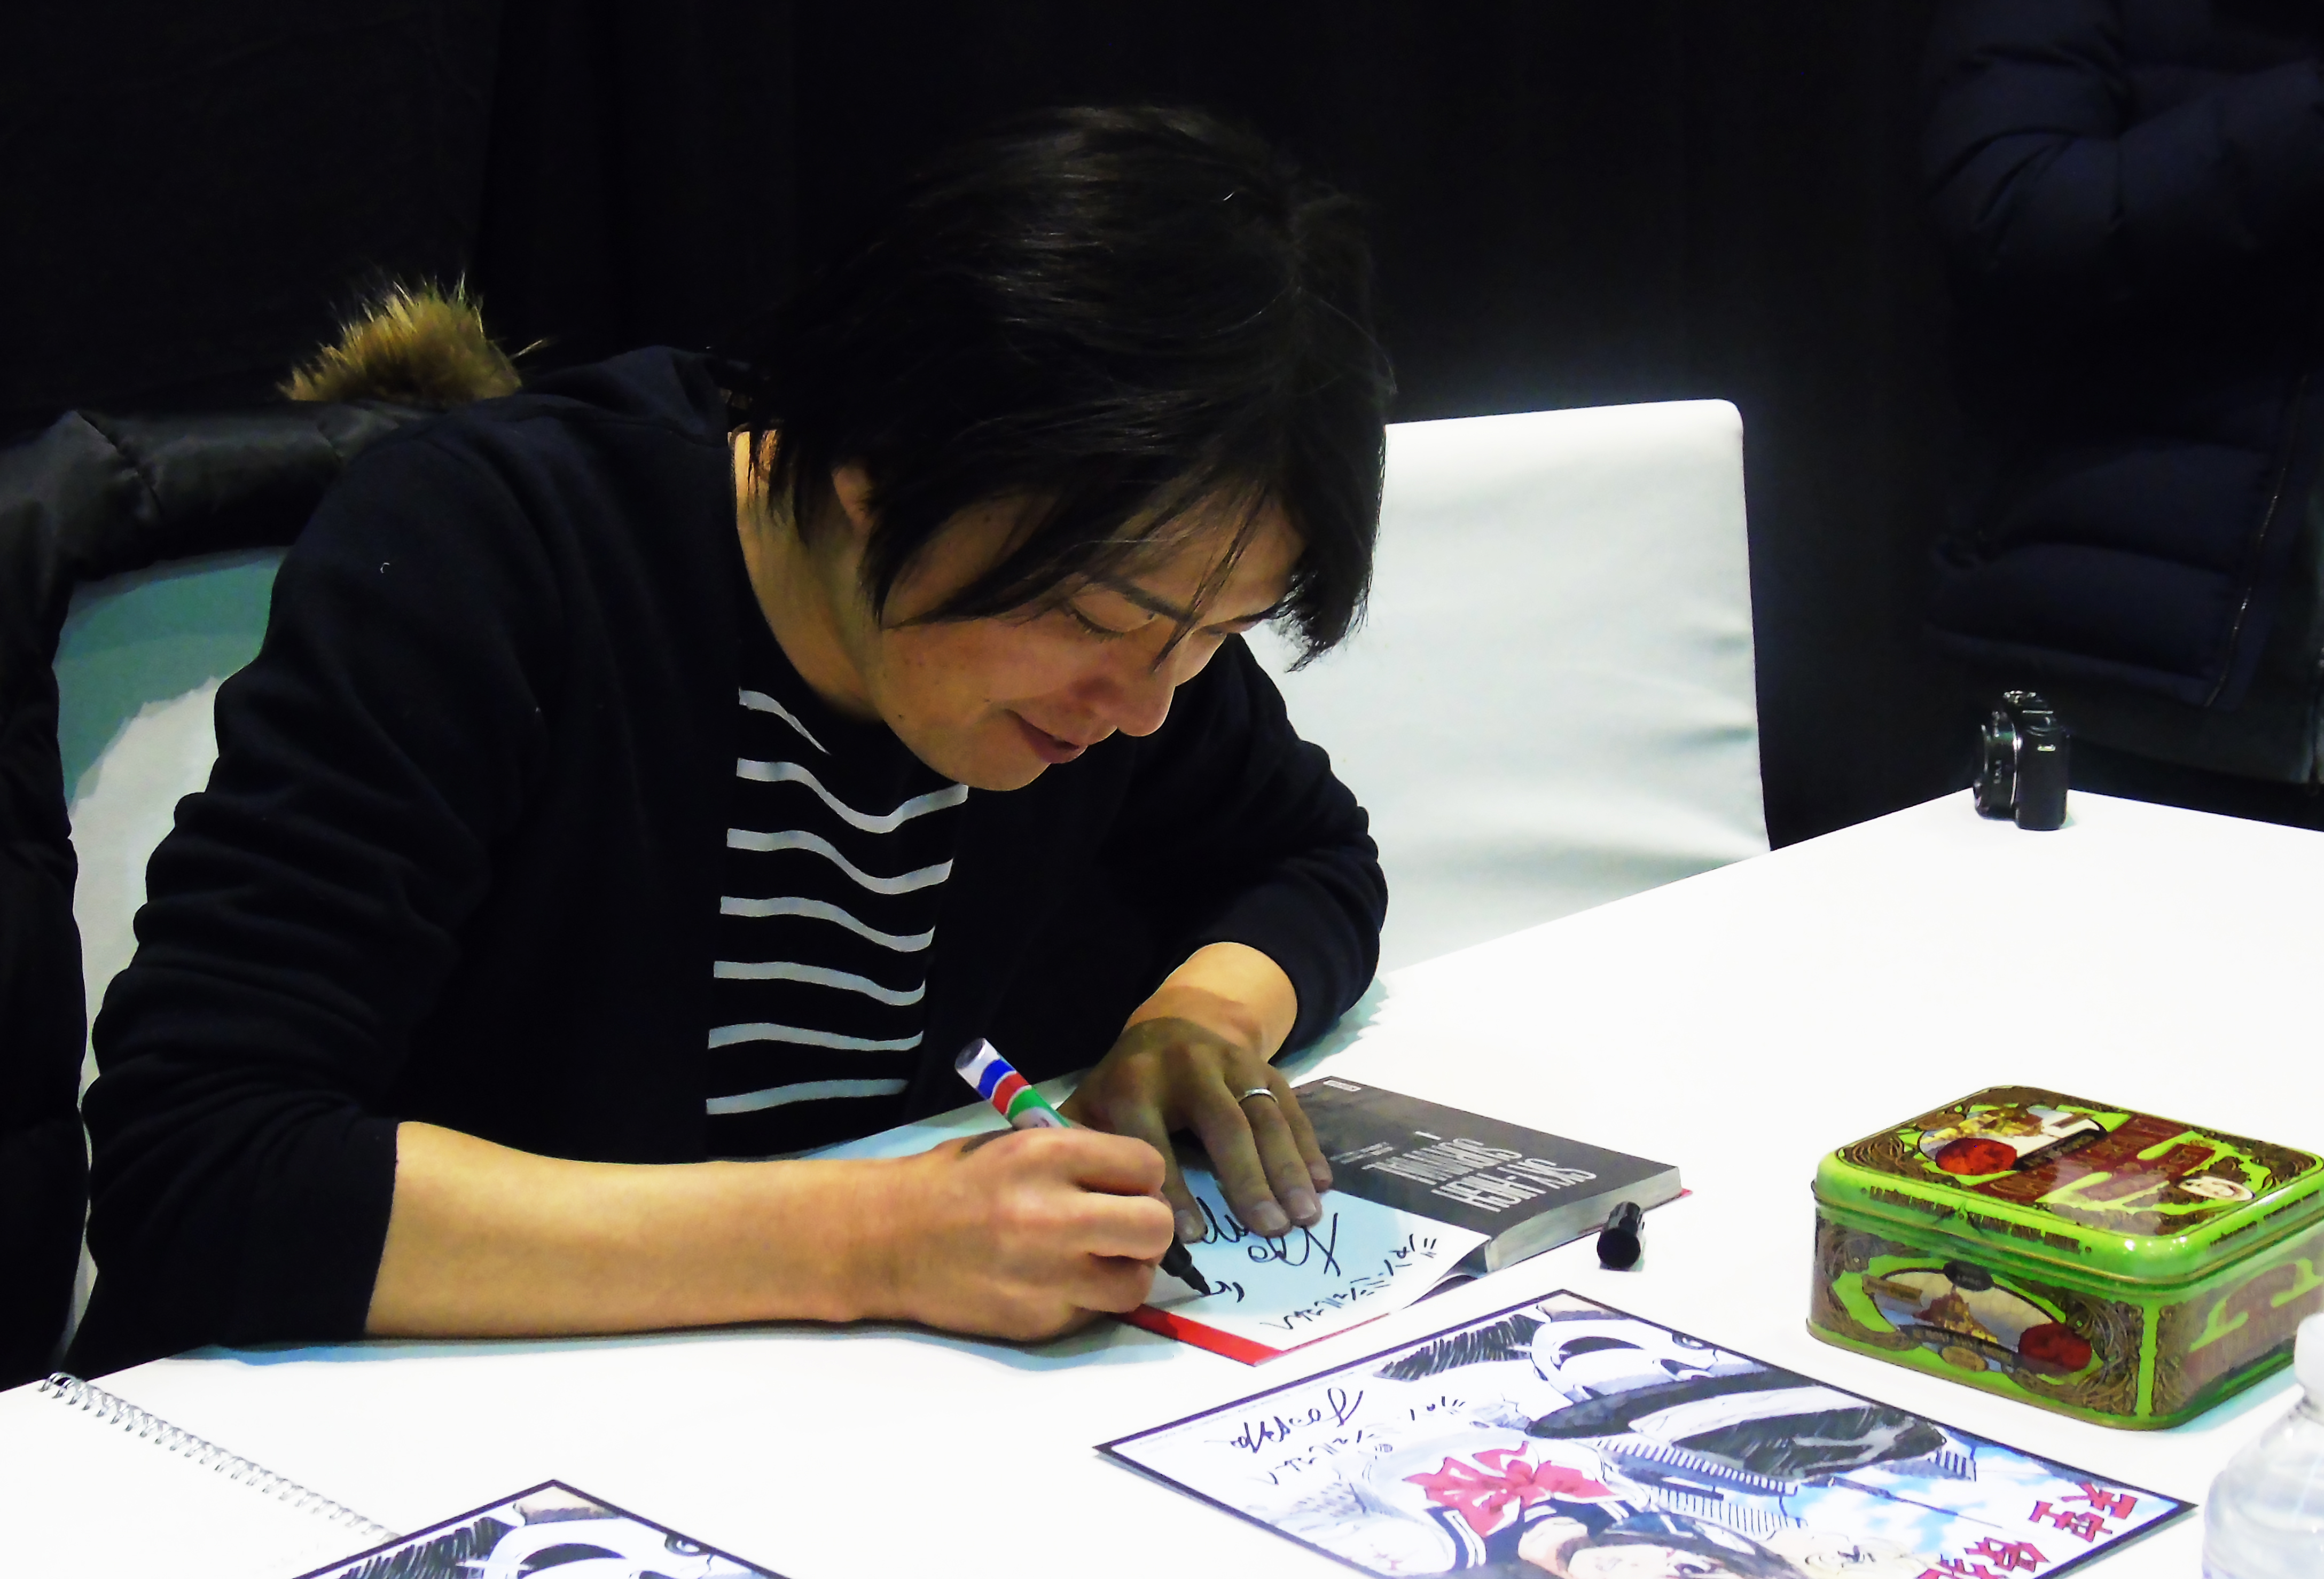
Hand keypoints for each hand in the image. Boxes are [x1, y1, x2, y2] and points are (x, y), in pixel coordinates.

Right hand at [852, 1126, 1173, 1339]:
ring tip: (1096, 1260)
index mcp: (1047, 1155)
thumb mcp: (1013, 1142)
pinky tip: (1056, 1282)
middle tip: (1123, 1227)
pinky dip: (1087, 1299)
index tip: (1124, 1185)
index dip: (1141, 1177)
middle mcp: (1053, 1214)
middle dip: (1148, 1225)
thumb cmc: (951, 1182)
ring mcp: (1047, 1274)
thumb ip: (1077, 1157)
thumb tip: (1136, 1178)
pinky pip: (1095, 1312)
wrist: (884, 1240)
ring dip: (1125, 1270)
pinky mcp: (1038, 1321)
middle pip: (1155, 1225)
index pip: (1146, 1165)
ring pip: (1136, 1282)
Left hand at [1063, 1015, 1332, 1245]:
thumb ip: (1079, 1146)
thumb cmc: (1127, 1084)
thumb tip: (1068, 1205)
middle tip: (1269, 1231)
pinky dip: (1308, 1148)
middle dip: (1247, 1180)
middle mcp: (1188, 1065)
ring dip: (1288, 1169)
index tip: (1193, 1236)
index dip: (1173, 1187)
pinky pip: (1292, 1108)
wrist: (1179, 1021)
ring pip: (1264, 1116)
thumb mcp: (1094, 1103)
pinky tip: (1322, 1185)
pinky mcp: (1267, 1067)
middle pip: (1223, 1124)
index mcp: (1134, 1081)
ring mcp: (1234, 1063)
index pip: (1153, 1137)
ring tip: (1304, 1217)